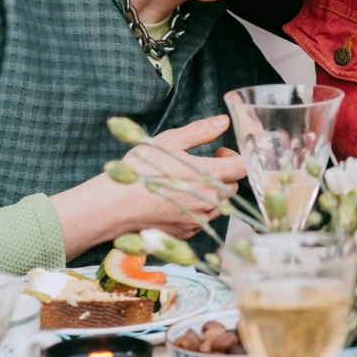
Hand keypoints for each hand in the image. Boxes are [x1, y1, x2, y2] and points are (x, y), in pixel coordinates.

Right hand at [50, 115, 246, 260]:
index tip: (219, 152)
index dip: (236, 157)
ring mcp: (199, 221)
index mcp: (209, 176)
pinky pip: (202, 219)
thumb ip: (200, 131)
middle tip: (203, 164)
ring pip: (219, 205)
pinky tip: (176, 199)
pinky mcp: (188, 234)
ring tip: (187, 182)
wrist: (113, 207)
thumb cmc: (140, 170)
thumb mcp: (169, 142)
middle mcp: (209, 201)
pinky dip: (196, 208)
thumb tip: (223, 122)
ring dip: (211, 192)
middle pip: (232, 186)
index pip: (242, 167)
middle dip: (223, 173)